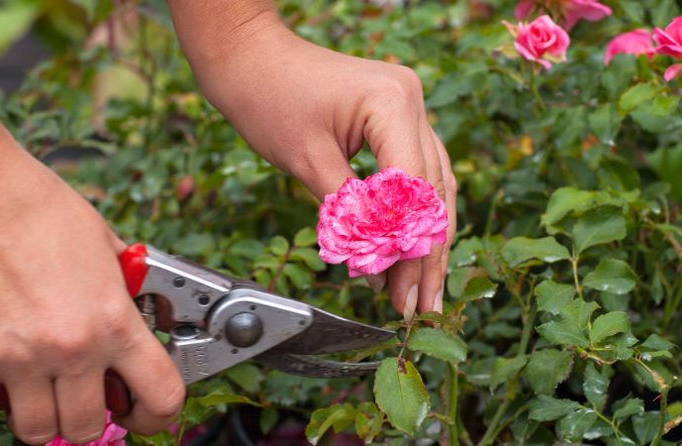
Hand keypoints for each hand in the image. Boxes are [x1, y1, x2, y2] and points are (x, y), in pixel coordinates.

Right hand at [0, 146, 183, 442]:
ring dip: (34, 419)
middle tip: (71, 396)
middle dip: (83, 418)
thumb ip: (119, 285)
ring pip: (37, 432)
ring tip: (27, 391)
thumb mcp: (100, 239)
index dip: (155, 416)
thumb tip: (132, 308)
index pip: (161, 396)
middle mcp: (73, 348)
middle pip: (90, 427)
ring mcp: (20, 360)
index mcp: (114, 318)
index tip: (140, 414)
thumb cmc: (29, 200)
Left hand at [183, 14, 456, 316]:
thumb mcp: (306, 161)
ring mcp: (409, 106)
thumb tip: (375, 264)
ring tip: (422, 293)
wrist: (249, 56)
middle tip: (419, 307)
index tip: (399, 291)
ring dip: (425, 241)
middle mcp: (412, 100)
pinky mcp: (397, 117)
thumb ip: (347, 213)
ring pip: (432, 186)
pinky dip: (411, 214)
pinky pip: (416, 171)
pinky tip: (411, 253)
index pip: (412, 189)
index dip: (407, 246)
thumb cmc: (267, 97)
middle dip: (424, 255)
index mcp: (393, 103)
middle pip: (431, 192)